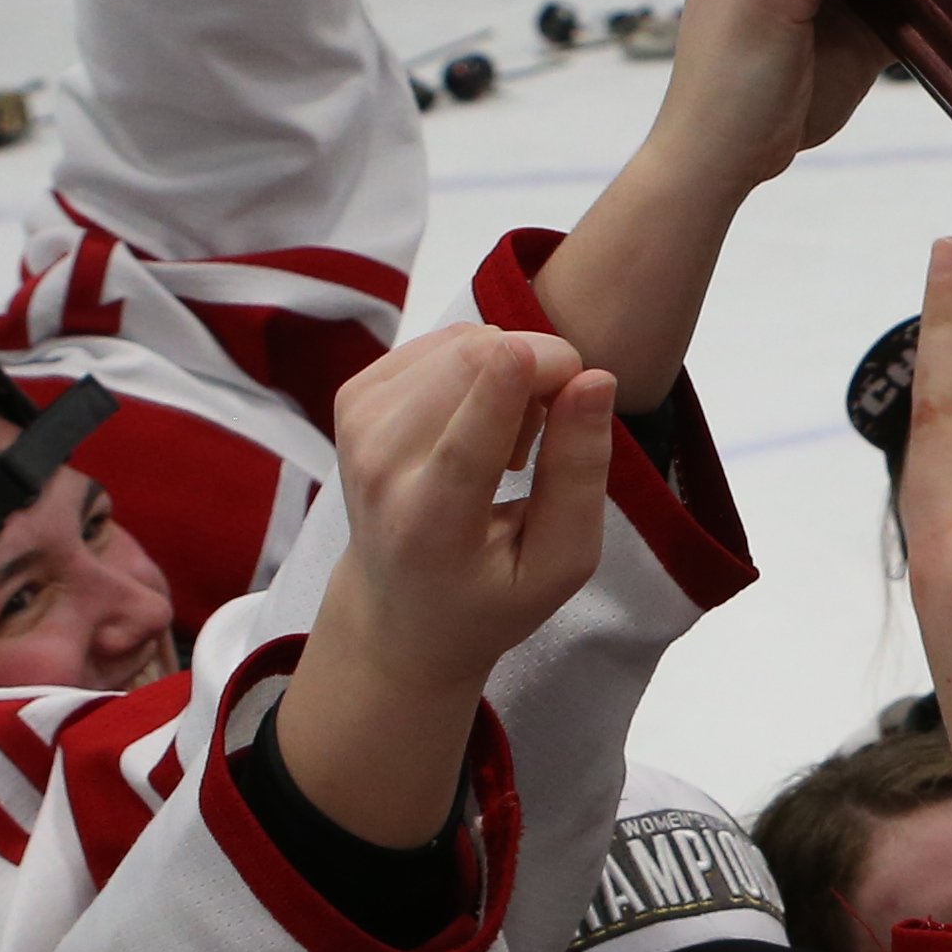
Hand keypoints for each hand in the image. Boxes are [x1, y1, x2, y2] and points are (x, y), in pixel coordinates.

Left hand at [283, 327, 619, 850]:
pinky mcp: (354, 394)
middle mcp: (379, 468)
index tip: (562, 360)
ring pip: (461, 344)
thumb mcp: (558, 564)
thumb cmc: (490, 596)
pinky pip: (442, 342)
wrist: (396, 609)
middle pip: (469, 370)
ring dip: (510, 370)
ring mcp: (358, 424)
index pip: (466, 447)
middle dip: (541, 370)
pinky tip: (477, 417)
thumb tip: (597, 381)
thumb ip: (578, 477)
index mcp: (429, 526)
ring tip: (510, 439)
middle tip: (550, 429)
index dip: (511, 390)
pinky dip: (479, 365)